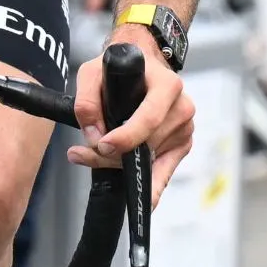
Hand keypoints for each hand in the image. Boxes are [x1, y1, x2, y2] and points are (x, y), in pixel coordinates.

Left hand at [71, 36, 193, 200]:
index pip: (149, 117)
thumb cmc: (119, 70)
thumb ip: (86, 100)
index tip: (103, 145)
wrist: (143, 66)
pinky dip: (151, 185)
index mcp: (167, 86)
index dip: (126, 136)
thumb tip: (92, 135)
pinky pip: (164, 172)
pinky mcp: (181, 145)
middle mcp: (181, 107)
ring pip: (149, 159)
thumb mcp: (93, 73)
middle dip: (112, 154)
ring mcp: (184, 128)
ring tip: (97, 154)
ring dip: (120, 163)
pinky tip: (145, 200)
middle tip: (82, 154)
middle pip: (145, 143)